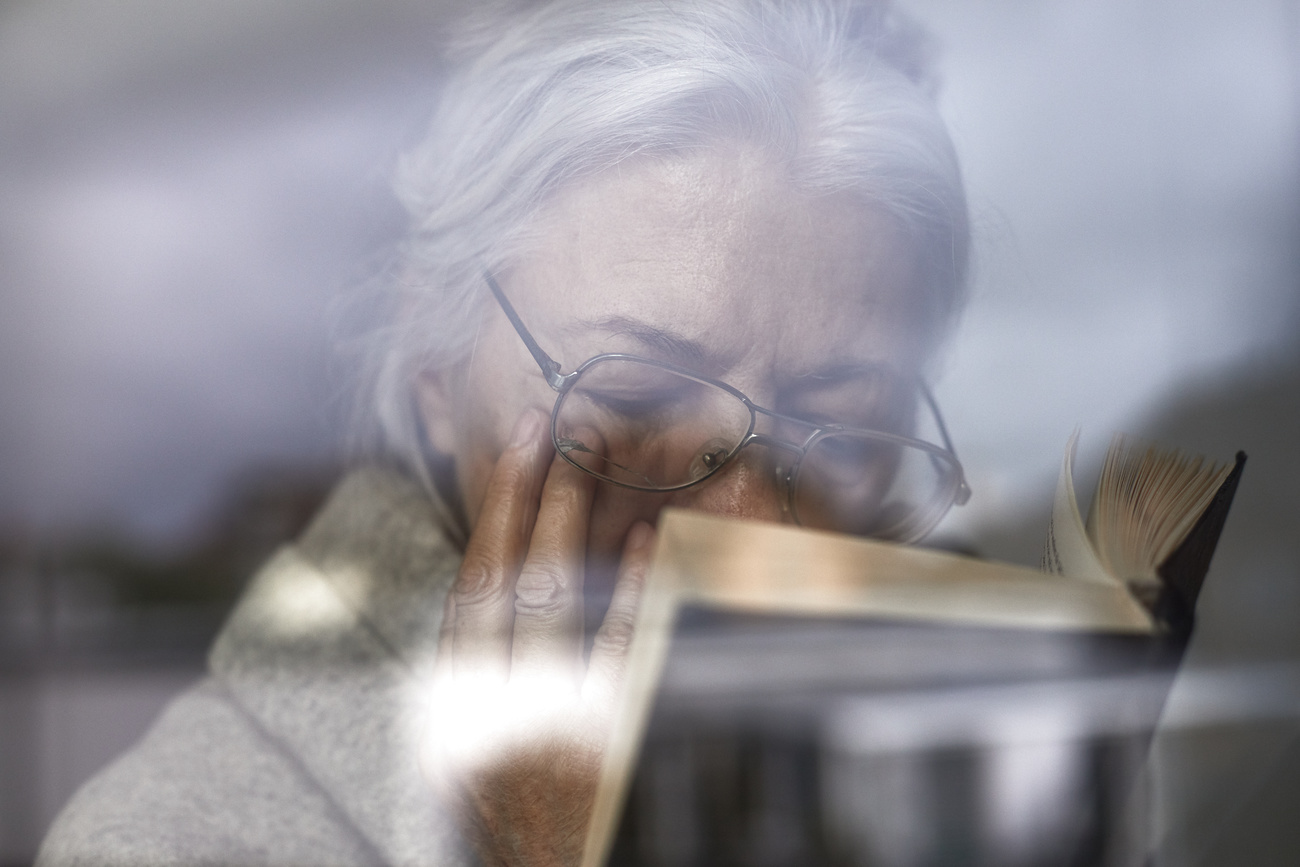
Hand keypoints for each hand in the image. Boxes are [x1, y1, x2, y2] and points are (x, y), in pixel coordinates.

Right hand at [423, 409, 654, 866]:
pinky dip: (633, 590)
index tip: (514, 451)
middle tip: (552, 428)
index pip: (470, 589)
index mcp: (457, 709)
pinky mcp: (606, 744)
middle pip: (505, 579)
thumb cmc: (522, 821)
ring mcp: (546, 726)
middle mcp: (489, 711)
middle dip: (527, 496)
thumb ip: (488, 674)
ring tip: (589, 461)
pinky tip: (649, 543)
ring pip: (552, 602)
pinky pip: (620, 653)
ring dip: (570, 524)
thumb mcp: (480, 748)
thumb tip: (510, 583)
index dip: (493, 513)